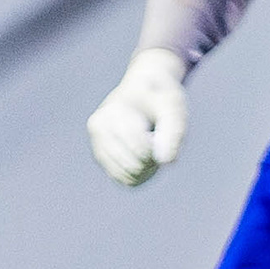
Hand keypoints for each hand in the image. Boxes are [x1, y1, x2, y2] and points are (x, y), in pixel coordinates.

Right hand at [84, 48, 188, 186]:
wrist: (142, 90)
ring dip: (147, 170)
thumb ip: (173, 132)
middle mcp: (98, 128)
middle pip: (132, 164)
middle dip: (152, 161)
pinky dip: (139, 175)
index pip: (139, 148)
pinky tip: (146, 158)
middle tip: (161, 143)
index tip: (166, 135)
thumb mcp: (172, 106)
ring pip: (125, 176)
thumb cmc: (159, 98)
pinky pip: (121, 178)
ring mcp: (96, 143)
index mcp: (112, 111)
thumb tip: (166, 162)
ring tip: (154, 149)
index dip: (159, 149)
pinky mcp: (100, 157)